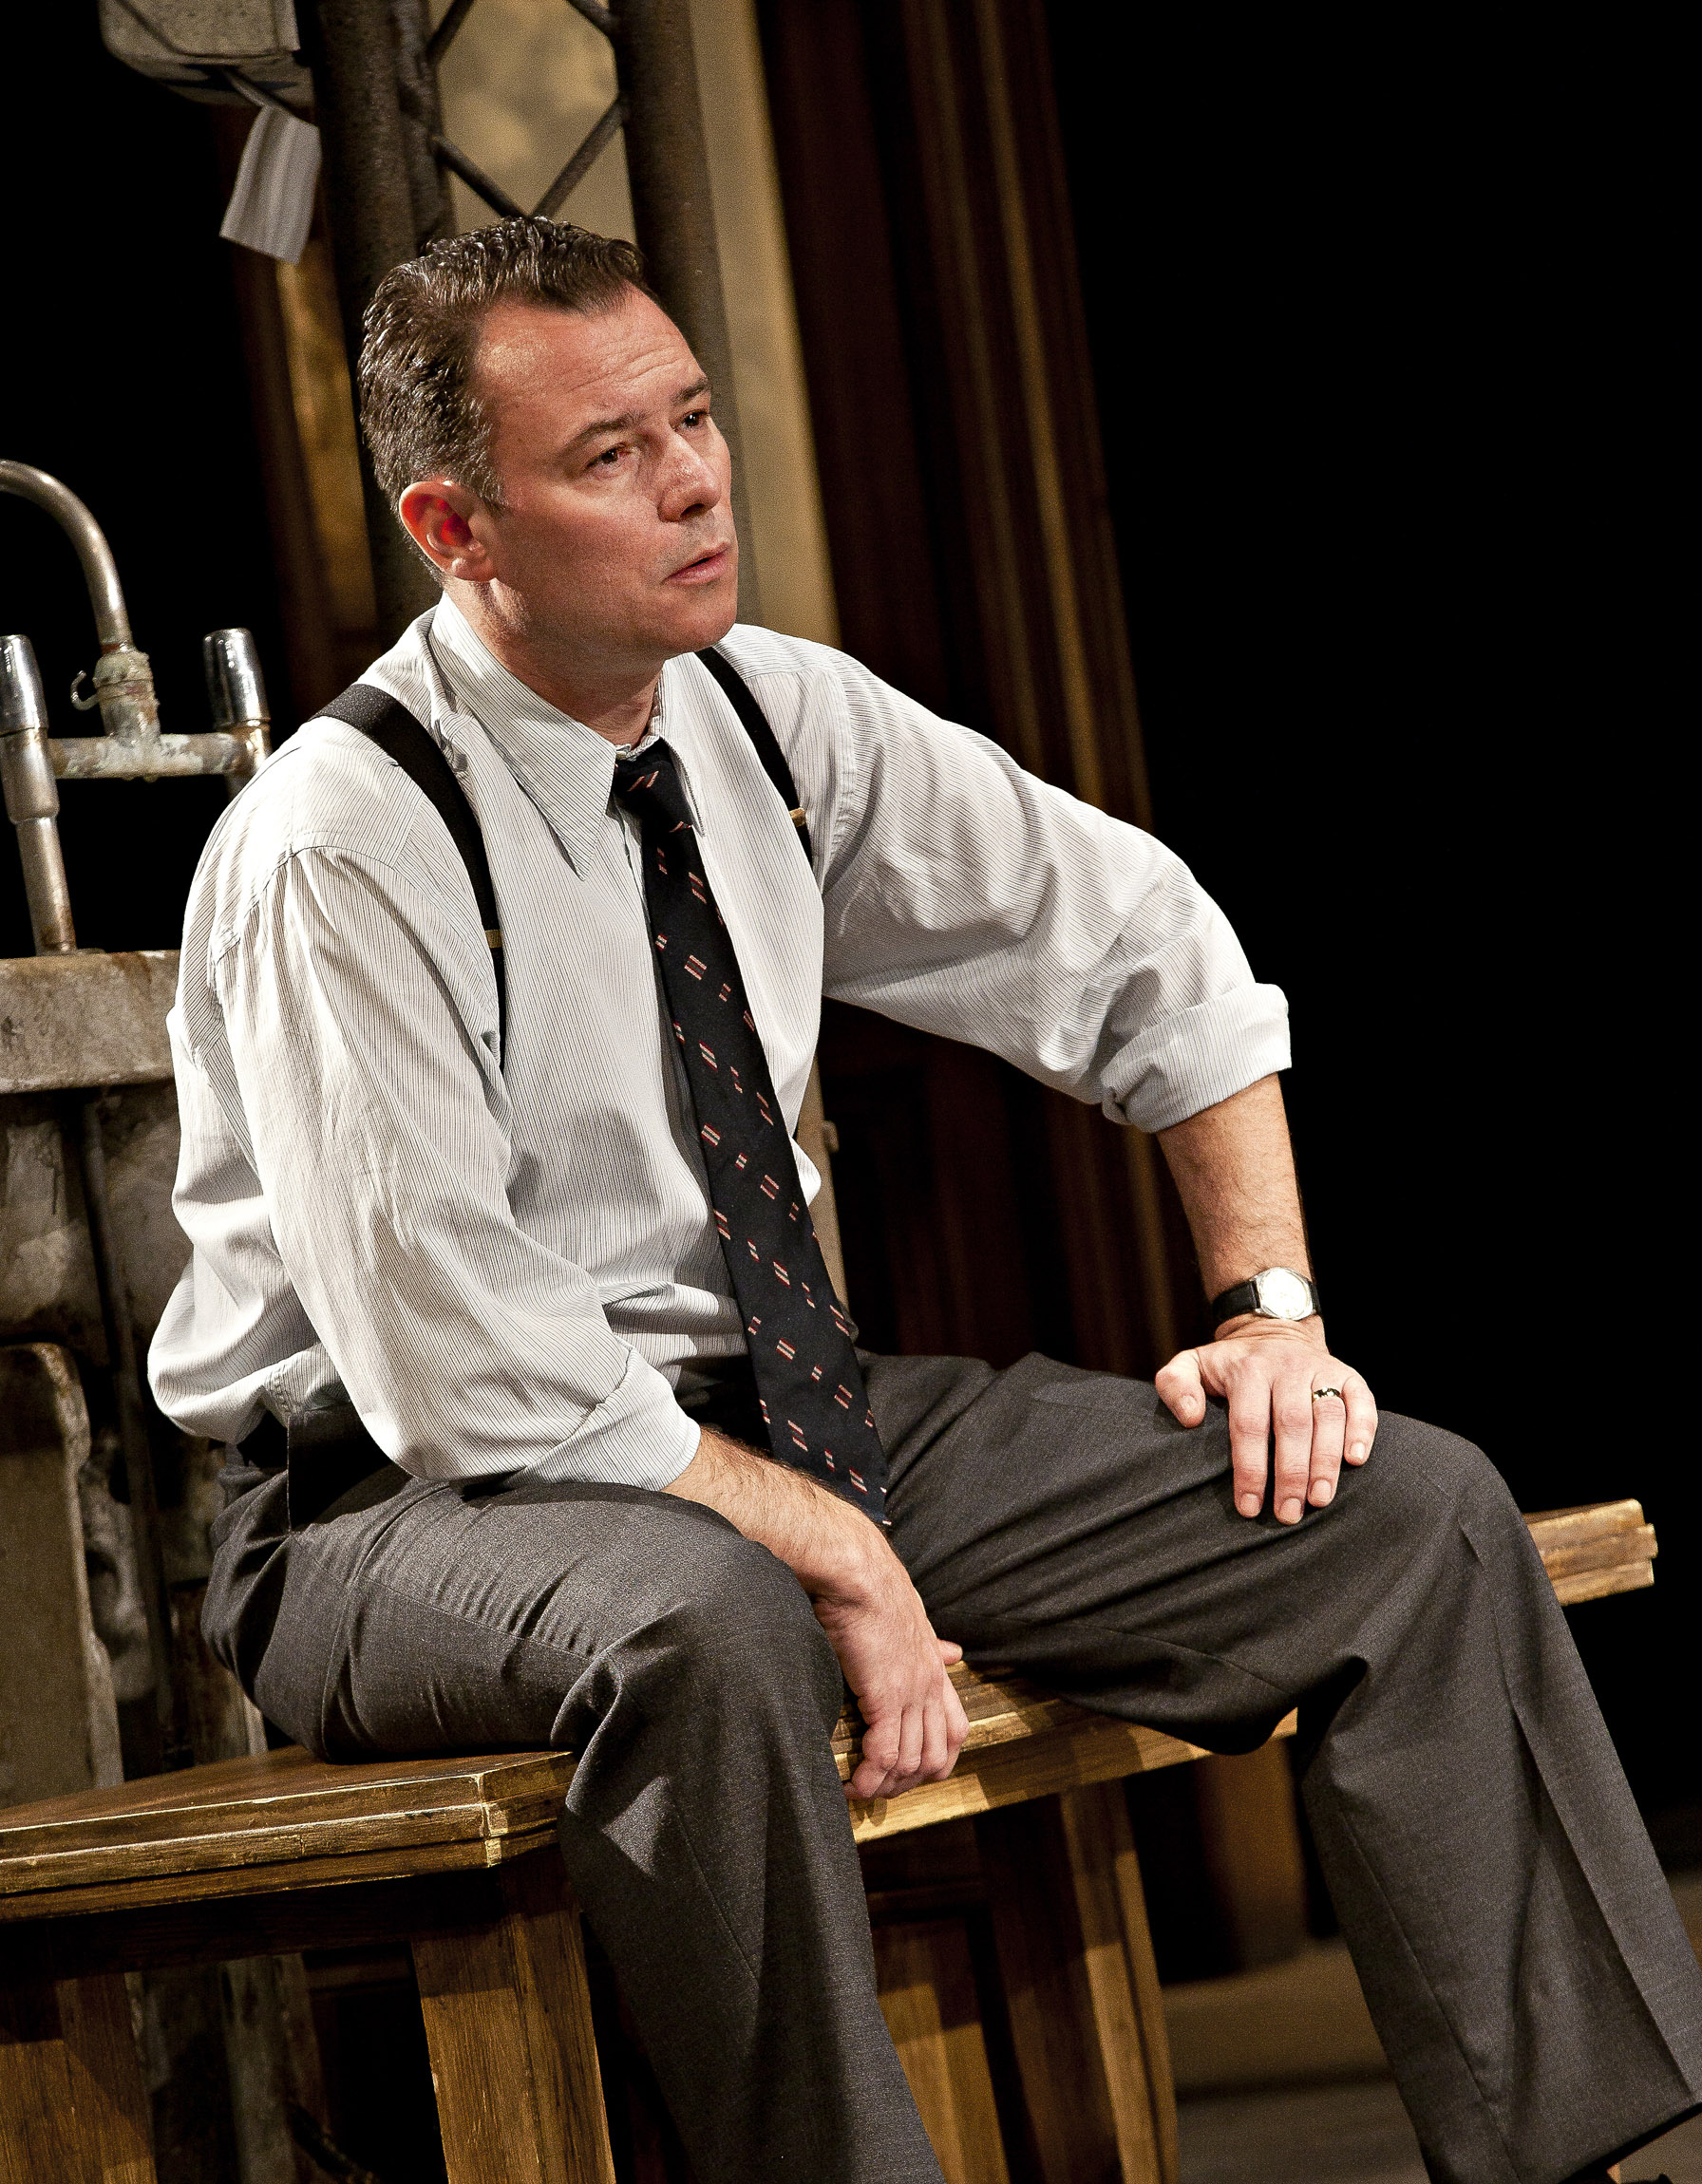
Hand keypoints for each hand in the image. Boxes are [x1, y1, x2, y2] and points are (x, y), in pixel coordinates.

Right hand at [813, 1542, 969, 1802]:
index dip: (938, 1760)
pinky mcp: (885, 1696)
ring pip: (910, 1761)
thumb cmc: (874, 1591)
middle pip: (938, 1756)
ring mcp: (911, 1693)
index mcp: (936, 1670)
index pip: (958, 1731)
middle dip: (909, 1782)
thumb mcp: (913, 1621)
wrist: (857, 1573)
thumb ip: (933, 1646)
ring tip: (860, 1789)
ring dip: (885, 1785)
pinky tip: (852, 1783)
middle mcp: (930, 1686)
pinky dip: (869, 1777)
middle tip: (879, 1787)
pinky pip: (884, 1754)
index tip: (909, 1772)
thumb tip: (957, 1653)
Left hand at [1155, 1318, 1377, 1523]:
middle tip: (1288, 1514)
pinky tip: (1355, 1461)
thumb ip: (1175, 1385)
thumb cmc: (1230, 1365)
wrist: (1274, 1330)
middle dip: (1291, 1474)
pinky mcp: (1348, 1375)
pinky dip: (1362, 1430)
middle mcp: (1286, 1366)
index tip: (1249, 1507)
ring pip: (1328, 1416)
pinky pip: (1361, 1401)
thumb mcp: (1192, 1364)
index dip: (1250, 1469)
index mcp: (1248, 1369)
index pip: (1249, 1424)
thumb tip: (1190, 1418)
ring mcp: (1320, 1369)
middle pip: (1292, 1424)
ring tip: (1319, 1499)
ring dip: (1326, 1461)